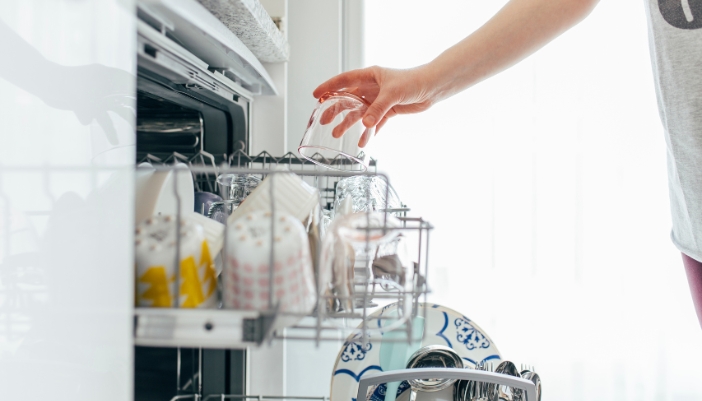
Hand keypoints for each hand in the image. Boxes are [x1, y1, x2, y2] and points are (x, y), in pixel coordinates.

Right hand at [313, 65, 437, 135]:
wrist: (432, 88)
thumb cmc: (413, 81)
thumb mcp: (392, 94)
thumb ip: (377, 109)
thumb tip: (365, 124)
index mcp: (369, 76)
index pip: (344, 81)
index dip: (329, 87)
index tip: (317, 95)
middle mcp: (372, 88)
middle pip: (348, 99)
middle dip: (335, 110)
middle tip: (324, 120)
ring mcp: (378, 100)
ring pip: (359, 113)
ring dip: (349, 123)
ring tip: (337, 134)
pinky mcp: (387, 110)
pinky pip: (374, 123)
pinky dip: (368, 132)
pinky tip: (362, 141)